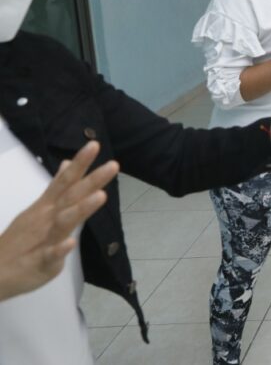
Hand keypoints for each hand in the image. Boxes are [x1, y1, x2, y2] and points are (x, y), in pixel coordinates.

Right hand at [0, 141, 118, 299]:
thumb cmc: (22, 240)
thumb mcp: (39, 209)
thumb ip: (57, 188)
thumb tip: (68, 164)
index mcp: (48, 207)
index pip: (66, 181)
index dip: (80, 163)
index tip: (94, 144)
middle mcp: (47, 218)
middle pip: (71, 196)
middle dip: (92, 180)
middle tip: (114, 165)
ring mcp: (43, 239)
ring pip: (64, 221)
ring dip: (82, 208)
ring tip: (101, 196)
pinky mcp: (40, 262)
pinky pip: (50, 255)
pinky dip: (59, 249)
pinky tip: (70, 243)